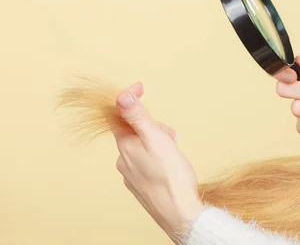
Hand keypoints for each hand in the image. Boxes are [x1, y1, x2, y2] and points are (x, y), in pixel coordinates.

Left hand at [113, 82, 203, 242]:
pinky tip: (169, 166)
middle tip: (171, 135)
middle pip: (133, 130)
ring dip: (155, 141)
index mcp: (126, 146)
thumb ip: (138, 118)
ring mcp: (131, 174)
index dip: (129, 98)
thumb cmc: (172, 177)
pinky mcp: (141, 186)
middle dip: (152, 125)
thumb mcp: (157, 139)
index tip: (141, 87)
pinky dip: (156, 157)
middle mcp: (123, 160)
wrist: (180, 213)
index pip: (118, 114)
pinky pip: (144, 162)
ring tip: (173, 152)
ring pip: (140, 147)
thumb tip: (120, 96)